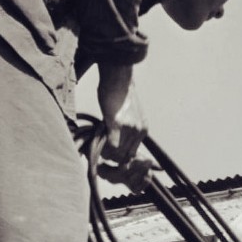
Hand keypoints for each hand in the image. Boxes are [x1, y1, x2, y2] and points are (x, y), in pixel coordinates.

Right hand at [96, 64, 154, 192]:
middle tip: (102, 160)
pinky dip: (105, 149)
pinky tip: (98, 149)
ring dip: (108, 156)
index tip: (112, 162)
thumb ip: (125, 129)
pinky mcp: (117, 123)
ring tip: (99, 153)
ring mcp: (129, 128)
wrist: (119, 78)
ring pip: (119, 152)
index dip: (122, 160)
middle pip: (126, 156)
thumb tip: (116, 141)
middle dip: (114, 160)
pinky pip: (113, 144)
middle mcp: (139, 131)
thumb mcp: (129, 115)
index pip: (133, 154)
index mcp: (142, 130)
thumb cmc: (119, 94)